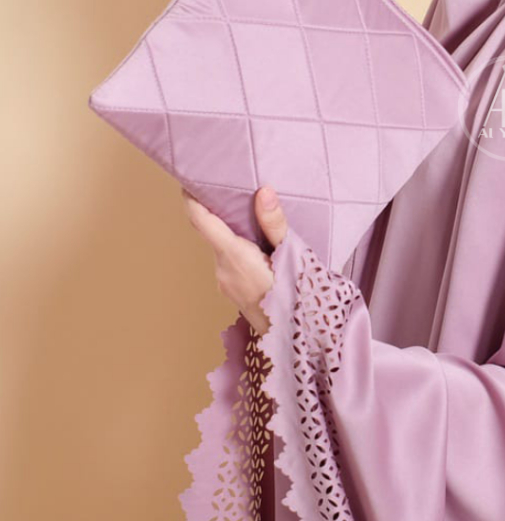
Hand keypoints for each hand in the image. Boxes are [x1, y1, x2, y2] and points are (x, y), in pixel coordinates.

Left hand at [181, 185, 288, 334]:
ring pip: (220, 249)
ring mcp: (224, 283)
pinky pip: (227, 262)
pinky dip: (236, 249)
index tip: (190, 181)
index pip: (201, 221)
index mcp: (235, 256)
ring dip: (230, 233)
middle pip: (210, 233)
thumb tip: (263, 191)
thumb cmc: (298, 296)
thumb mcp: (293, 255)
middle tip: (230, 191)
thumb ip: (275, 224)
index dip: (191, 199)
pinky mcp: (231, 292)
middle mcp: (222, 269)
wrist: (296, 338)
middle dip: (217, 212)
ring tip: (250, 217)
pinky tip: (257, 247)